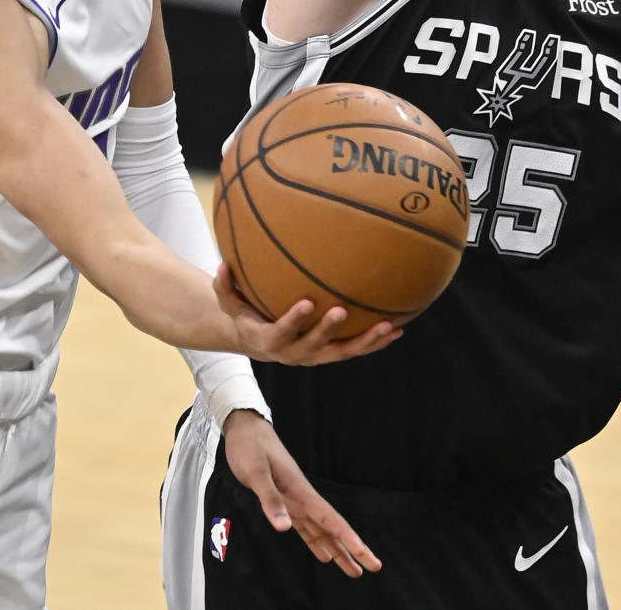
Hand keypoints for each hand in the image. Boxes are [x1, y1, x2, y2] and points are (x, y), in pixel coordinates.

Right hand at [214, 263, 401, 364]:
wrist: (257, 340)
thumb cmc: (245, 313)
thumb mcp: (229, 302)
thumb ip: (224, 286)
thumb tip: (223, 264)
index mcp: (268, 340)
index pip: (280, 332)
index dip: (294, 320)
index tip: (307, 303)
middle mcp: (293, 353)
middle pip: (314, 347)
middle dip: (328, 331)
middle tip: (343, 311)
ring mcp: (314, 355)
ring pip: (341, 353)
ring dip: (365, 342)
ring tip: (388, 327)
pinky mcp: (330, 353)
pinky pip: (353, 350)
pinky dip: (374, 342)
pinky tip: (397, 330)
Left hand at [222, 410, 380, 576]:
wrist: (245, 427)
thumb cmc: (250, 447)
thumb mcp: (255, 472)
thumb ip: (270, 499)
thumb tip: (284, 528)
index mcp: (299, 490)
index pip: (329, 518)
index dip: (347, 537)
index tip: (364, 553)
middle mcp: (302, 498)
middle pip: (333, 527)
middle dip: (353, 548)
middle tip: (374, 566)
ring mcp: (295, 500)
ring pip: (323, 531)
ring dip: (339, 550)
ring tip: (355, 570)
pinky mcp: (285, 502)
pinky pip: (306, 528)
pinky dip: (317, 542)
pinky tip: (325, 555)